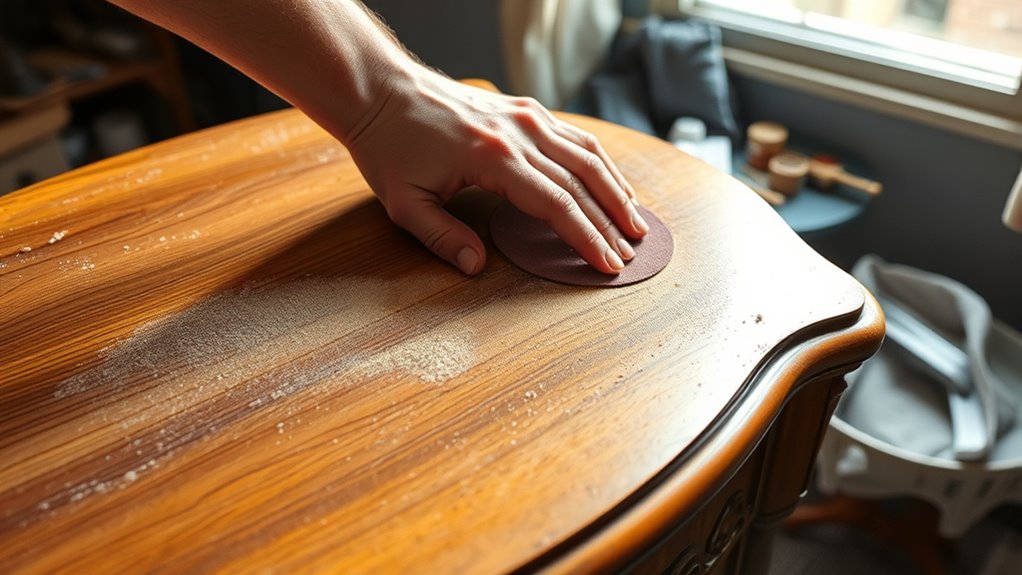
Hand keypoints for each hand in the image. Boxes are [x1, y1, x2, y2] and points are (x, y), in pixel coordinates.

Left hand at [345, 69, 649, 274]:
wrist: (382, 91)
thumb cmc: (389, 147)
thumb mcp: (405, 203)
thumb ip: (443, 238)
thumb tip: (477, 267)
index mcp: (494, 158)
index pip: (557, 204)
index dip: (587, 238)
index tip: (608, 264)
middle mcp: (520, 133)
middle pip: (583, 182)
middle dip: (611, 222)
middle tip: (632, 253)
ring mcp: (527, 116)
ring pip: (589, 155)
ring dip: (617, 191)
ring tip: (636, 223)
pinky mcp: (526, 109)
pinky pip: (576, 138)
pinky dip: (600, 165)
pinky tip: (612, 185)